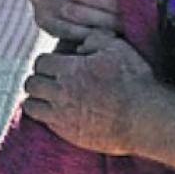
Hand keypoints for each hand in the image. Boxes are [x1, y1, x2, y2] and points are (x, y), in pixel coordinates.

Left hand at [20, 34, 154, 156]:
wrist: (143, 119)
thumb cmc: (134, 81)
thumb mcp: (118, 48)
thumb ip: (95, 39)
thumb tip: (80, 46)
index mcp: (69, 70)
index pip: (41, 62)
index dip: (48, 61)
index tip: (57, 64)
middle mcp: (60, 93)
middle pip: (31, 84)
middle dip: (39, 79)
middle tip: (51, 80)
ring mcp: (62, 116)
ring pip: (31, 106)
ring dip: (38, 100)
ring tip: (50, 98)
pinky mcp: (68, 134)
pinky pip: (45, 124)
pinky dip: (48, 117)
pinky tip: (62, 113)